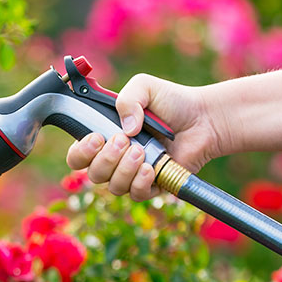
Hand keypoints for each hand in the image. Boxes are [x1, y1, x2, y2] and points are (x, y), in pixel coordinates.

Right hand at [66, 74, 229, 200]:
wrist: (203, 118)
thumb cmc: (172, 102)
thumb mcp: (144, 87)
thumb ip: (127, 99)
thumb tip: (125, 130)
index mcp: (105, 137)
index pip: (77, 156)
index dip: (81, 152)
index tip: (96, 138)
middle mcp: (115, 159)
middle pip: (92, 174)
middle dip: (105, 159)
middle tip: (124, 141)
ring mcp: (133, 174)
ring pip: (113, 186)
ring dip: (124, 169)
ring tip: (142, 151)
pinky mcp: (152, 186)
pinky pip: (136, 194)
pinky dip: (141, 182)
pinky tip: (151, 167)